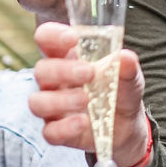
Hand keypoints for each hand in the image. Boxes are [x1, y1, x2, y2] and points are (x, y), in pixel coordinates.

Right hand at [29, 22, 148, 166]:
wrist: (127, 126)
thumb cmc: (119, 91)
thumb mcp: (128, 77)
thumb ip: (127, 67)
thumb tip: (126, 58)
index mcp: (65, 57)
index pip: (46, 38)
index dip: (52, 35)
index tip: (72, 38)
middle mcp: (53, 81)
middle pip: (41, 70)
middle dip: (61, 70)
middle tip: (88, 73)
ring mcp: (52, 107)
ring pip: (37, 102)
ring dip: (60, 100)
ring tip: (86, 100)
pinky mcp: (57, 131)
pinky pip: (49, 131)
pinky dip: (65, 128)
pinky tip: (83, 123)